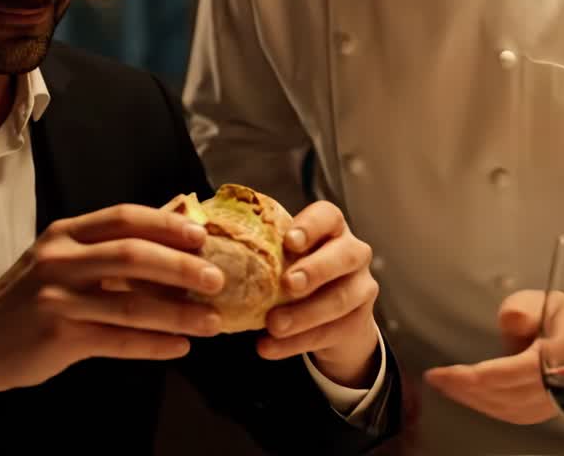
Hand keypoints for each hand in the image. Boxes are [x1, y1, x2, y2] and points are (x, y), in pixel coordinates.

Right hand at [0, 204, 226, 417]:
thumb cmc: (28, 299)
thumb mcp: (61, 260)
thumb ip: (111, 246)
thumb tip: (176, 229)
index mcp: (66, 234)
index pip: (125, 217)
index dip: (168, 224)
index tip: (203, 236)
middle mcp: (60, 260)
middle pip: (133, 255)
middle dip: (182, 267)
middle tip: (217, 280)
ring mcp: (57, 299)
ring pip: (131, 305)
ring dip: (178, 314)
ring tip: (211, 322)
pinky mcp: (57, 336)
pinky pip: (118, 341)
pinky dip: (154, 345)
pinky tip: (179, 347)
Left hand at [257, 201, 380, 387]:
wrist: (331, 317)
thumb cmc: (293, 274)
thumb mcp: (280, 257)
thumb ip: (256, 247)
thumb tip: (202, 237)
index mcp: (330, 228)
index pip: (327, 216)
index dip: (310, 226)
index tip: (288, 241)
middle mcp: (353, 252)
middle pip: (344, 255)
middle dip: (315, 270)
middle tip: (287, 284)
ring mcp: (361, 287)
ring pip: (340, 299)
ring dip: (304, 314)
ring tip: (273, 324)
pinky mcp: (359, 322)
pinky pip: (330, 333)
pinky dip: (297, 343)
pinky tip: (269, 347)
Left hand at [424, 289, 563, 424]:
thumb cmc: (559, 313)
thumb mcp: (541, 300)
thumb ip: (524, 308)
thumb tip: (513, 318)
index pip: (518, 371)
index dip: (480, 375)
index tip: (448, 372)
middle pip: (509, 394)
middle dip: (467, 389)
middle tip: (436, 378)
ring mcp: (557, 400)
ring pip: (510, 409)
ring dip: (473, 399)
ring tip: (445, 386)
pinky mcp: (548, 408)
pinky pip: (514, 413)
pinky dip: (487, 406)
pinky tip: (467, 396)